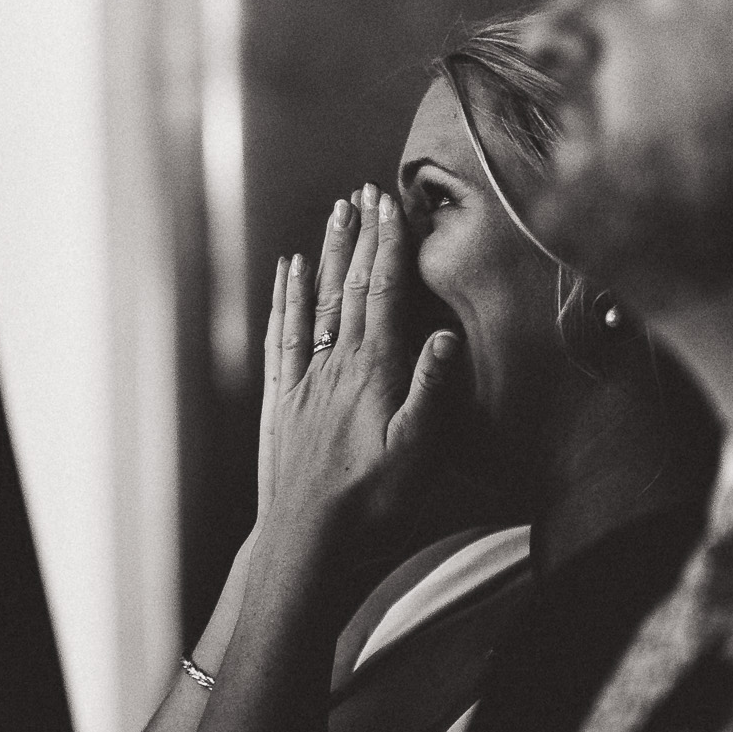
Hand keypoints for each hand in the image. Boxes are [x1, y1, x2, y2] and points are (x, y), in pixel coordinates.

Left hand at [258, 186, 460, 549]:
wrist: (307, 540)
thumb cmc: (372, 505)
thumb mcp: (418, 455)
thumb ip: (431, 393)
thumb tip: (448, 336)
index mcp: (372, 372)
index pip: (382, 293)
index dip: (388, 244)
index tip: (391, 202)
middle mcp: (336, 365)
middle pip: (349, 286)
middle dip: (360, 235)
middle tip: (364, 190)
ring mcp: (306, 379)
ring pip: (316, 302)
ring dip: (326, 254)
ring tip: (333, 213)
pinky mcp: (284, 399)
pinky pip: (284, 335)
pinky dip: (286, 297)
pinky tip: (287, 272)